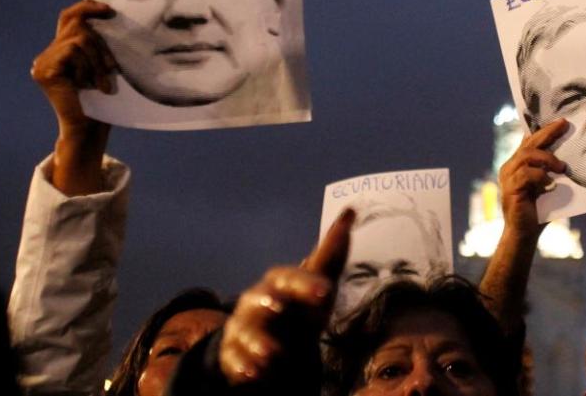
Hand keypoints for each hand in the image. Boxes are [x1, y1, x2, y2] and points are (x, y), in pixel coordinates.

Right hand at [31, 0, 115, 137]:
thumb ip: (97, 44)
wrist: (89, 129)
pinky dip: (87, 66)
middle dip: (101, 45)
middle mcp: (47, 54)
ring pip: (80, 39)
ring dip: (98, 60)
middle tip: (112, 70)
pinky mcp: (44, 70)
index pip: (69, 17)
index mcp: (60, 51)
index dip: (86, 7)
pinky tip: (87, 85)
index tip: (108, 10)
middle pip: (77, 25)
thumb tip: (109, 15)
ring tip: (102, 83)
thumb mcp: (102, 65)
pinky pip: (73, 50)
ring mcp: (42, 62)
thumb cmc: (101, 101)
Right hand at [219, 208, 354, 388]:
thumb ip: (332, 253)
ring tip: (273, 354)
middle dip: (271, 301)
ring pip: (247, 329)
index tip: (326, 293)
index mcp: (282, 282)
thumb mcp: (318, 284)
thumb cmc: (299, 308)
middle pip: (264, 297)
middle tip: (281, 307)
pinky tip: (254, 374)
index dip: (307, 284)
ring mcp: (244, 325)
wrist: (271, 342)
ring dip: (259, 340)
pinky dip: (245, 367)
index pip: (292, 277)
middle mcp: (260, 299)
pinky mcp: (234, 353)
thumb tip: (351, 210)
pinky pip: (236, 360)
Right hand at [497, 119, 567, 237]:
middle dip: (547, 133)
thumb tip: (573, 159)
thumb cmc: (538, 211)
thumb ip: (552, 172)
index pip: (530, 141)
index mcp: (518, 164)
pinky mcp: (510, 188)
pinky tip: (550, 184)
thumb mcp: (548, 186)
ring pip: (526, 155)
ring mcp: (508, 177)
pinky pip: (525, 174)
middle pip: (528, 143)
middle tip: (563, 125)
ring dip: (547, 159)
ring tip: (561, 168)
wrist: (524, 234)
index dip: (544, 129)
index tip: (562, 121)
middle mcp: (510, 167)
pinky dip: (540, 176)